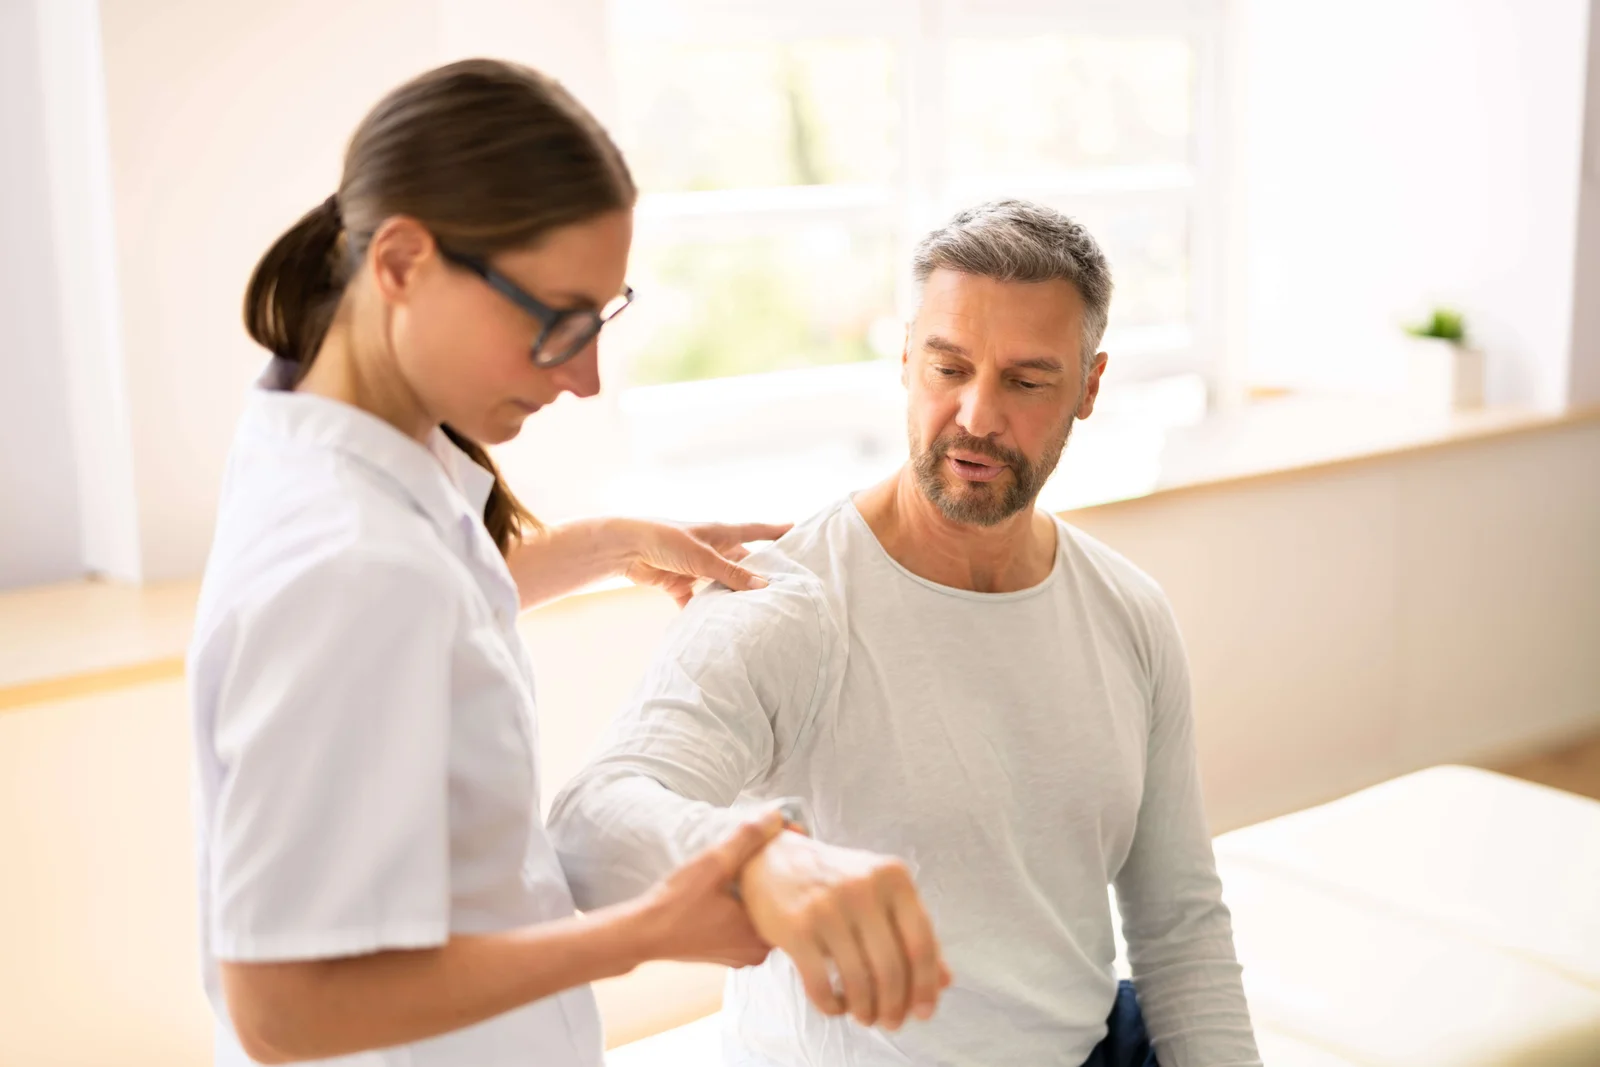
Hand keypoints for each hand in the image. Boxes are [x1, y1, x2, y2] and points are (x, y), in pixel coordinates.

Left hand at [616, 520, 792, 606]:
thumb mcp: (704, 557)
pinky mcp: (679, 584)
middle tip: (784, 586)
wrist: (626, 549)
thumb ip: (732, 574)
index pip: (756, 531)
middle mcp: (712, 549)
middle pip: (742, 562)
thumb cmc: (666, 540)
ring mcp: (696, 567)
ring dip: (733, 596)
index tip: (798, 530)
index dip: (776, 531)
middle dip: (759, 574)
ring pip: (722, 584)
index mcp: (721, 534)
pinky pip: (696, 602)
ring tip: (756, 612)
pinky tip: (715, 628)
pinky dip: (703, 613)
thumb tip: (764, 586)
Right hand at [630, 809, 786, 966]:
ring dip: (754, 895)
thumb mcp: (714, 863)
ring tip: (745, 871)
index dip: (786, 870)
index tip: (781, 849)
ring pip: (758, 917)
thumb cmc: (676, 904)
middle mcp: (756, 953)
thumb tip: (777, 816)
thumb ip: (748, 838)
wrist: (642, 932)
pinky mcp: (724, 954)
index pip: (789, 898)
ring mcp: (739, 956)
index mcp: (762, 936)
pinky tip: (729, 891)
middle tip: (763, 856)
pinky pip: (743, 927)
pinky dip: (740, 909)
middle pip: (776, 908)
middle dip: (770, 882)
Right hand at [737, 832, 950, 1030]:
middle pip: (892, 967)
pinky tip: (837, 1006)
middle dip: (895, 1005)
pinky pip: (821, 984)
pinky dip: (833, 1006)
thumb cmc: (835, 881)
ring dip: (865, 1009)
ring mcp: (828, 907)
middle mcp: (863, 888)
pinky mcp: (797, 927)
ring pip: (859, 980)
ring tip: (865, 1016)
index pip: (921, 943)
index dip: (926, 985)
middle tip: (891, 1021)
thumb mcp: (880, 894)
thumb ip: (912, 932)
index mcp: (893, 877)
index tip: (924, 1011)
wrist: (772, 859)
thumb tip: (946, 981)